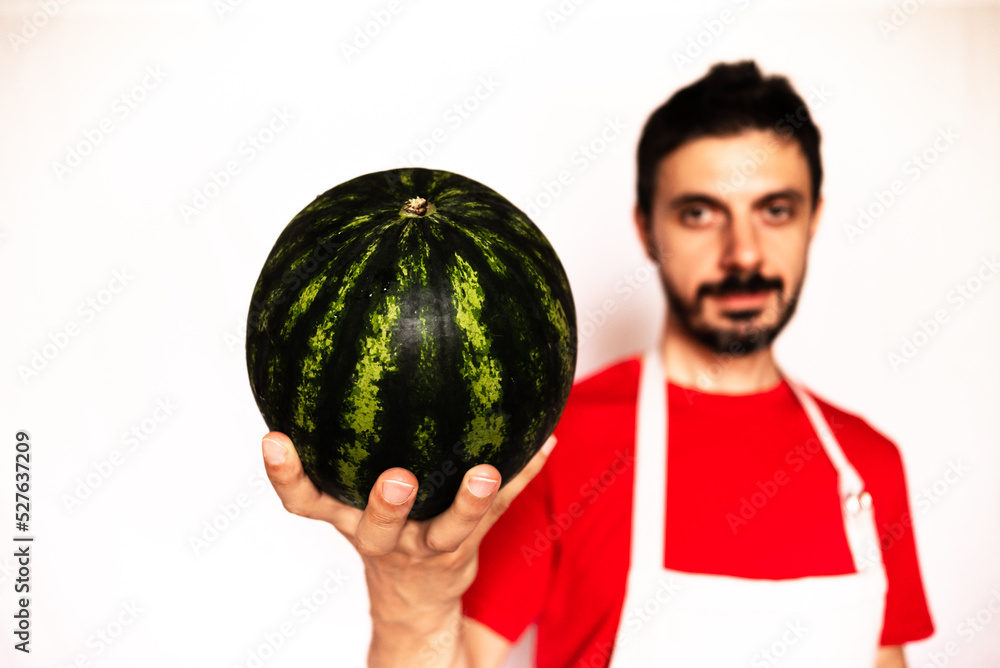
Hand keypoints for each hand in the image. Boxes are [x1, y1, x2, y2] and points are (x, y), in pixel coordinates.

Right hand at [260, 431, 555, 662]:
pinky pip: (498, 512)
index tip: (273, 439)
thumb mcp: (349, 495)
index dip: (285, 474)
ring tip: (484, 471)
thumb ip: (346, 440)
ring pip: (448, 530)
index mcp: (345, 517)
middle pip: (376, 528)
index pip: (303, 501)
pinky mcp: (466, 549)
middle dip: (384, 506)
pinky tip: (545, 443)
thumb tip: (351, 350)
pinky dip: (523, 477)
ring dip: (468, 502)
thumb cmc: (385, 526)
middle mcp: (383, 537)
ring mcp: (426, 548)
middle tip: (397, 480)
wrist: (415, 597)